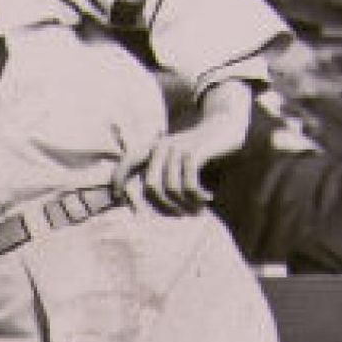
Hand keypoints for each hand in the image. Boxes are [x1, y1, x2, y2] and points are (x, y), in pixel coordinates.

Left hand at [114, 81, 253, 214]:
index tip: (118, 197)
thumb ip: (162, 172)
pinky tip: (207, 198)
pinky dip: (197, 197)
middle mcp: (161, 147)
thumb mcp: (175, 157)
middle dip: (164, 207)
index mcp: (152, 148)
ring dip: (185, 205)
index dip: (118, 180)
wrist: (223, 126)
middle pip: (151, 187)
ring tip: (197, 210)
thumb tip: (149, 200)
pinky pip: (189, 185)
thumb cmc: (198, 149)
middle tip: (180, 215)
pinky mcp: (194, 153)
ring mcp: (177, 149)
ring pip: (172, 189)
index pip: (127, 163)